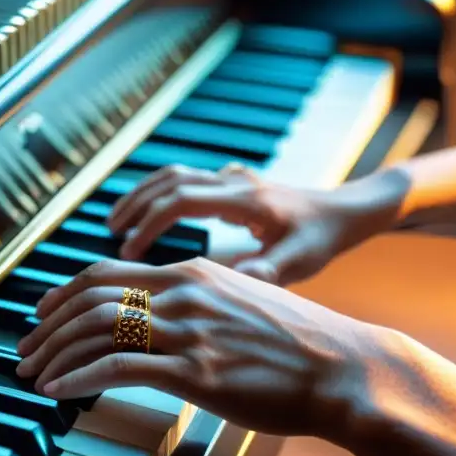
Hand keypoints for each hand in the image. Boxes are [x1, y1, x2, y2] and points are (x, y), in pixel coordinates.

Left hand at [15, 257, 405, 437]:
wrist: (345, 370)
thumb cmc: (300, 345)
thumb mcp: (245, 303)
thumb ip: (201, 304)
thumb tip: (165, 320)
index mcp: (195, 272)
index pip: (108, 272)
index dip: (64, 294)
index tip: (43, 315)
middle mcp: (186, 292)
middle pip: (91, 297)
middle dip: (47, 324)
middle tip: (24, 348)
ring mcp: (190, 331)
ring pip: (97, 329)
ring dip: (54, 352)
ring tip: (32, 373)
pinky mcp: (196, 372)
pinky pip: (118, 369)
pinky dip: (78, 378)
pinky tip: (59, 391)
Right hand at [107, 163, 406, 285]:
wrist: (346, 210)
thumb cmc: (324, 238)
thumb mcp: (301, 260)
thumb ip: (269, 270)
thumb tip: (240, 280)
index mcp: (247, 200)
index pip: (183, 200)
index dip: (150, 222)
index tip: (128, 250)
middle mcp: (235, 183)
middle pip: (171, 180)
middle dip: (135, 205)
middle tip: (109, 232)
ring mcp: (233, 180)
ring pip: (175, 175)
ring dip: (142, 195)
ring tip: (116, 223)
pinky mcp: (232, 185)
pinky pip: (185, 180)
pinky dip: (159, 194)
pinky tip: (146, 215)